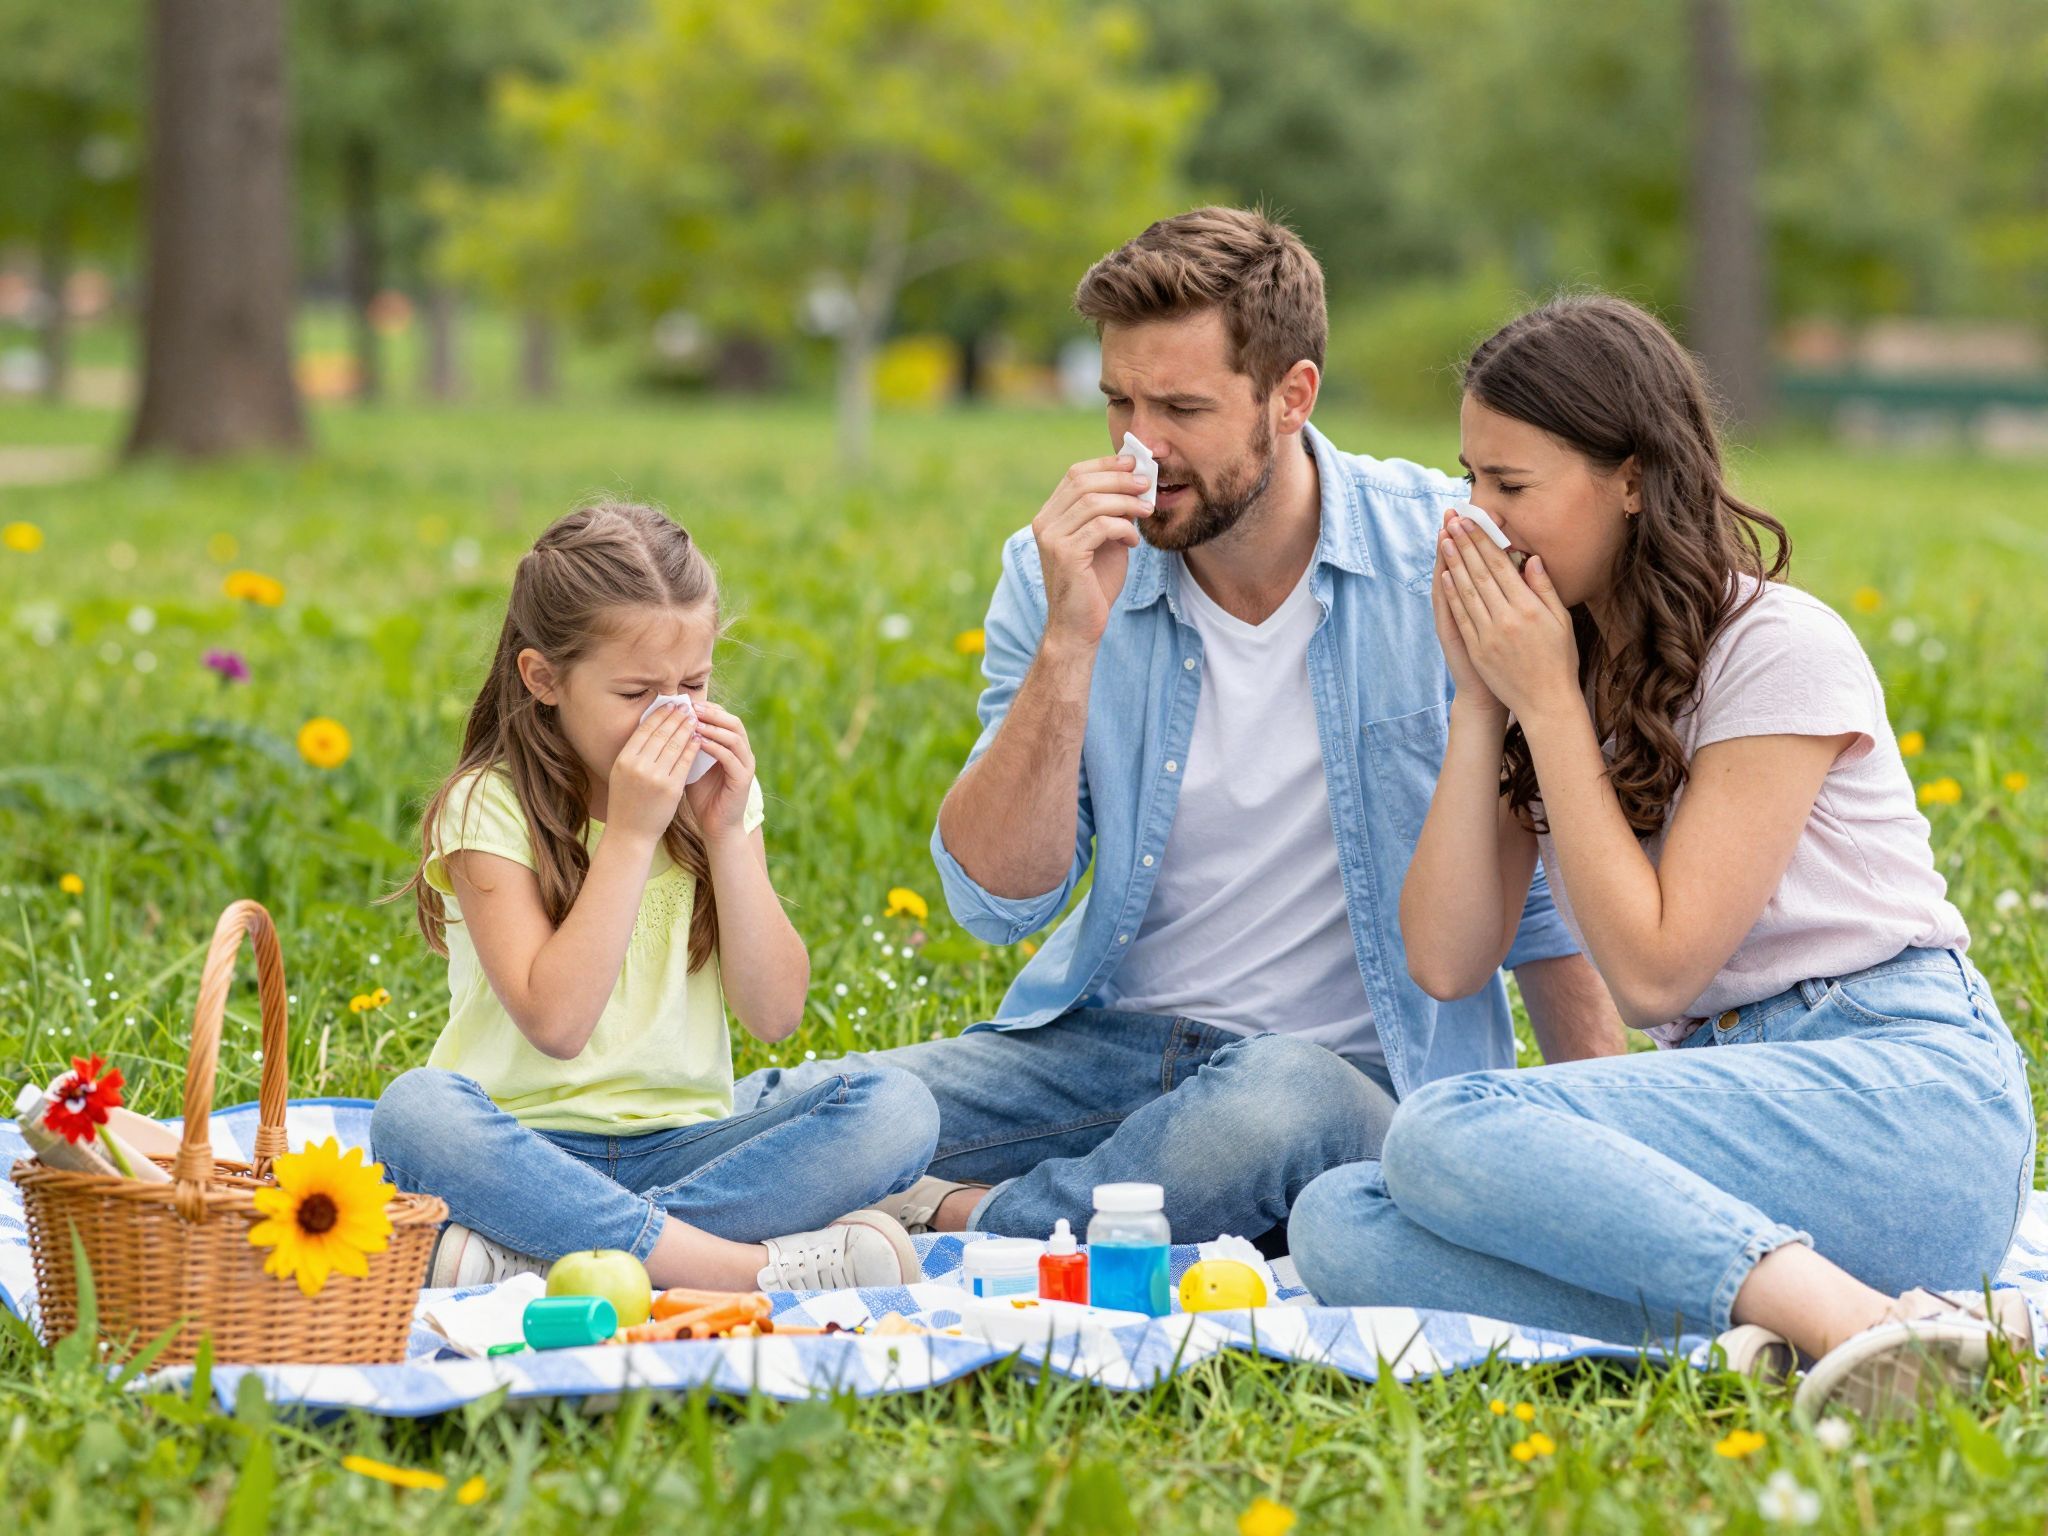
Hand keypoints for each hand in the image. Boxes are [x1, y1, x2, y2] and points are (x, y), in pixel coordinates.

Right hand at [606, 702, 698, 843]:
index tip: (670, 704)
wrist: (630, 834)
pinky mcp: (671, 788)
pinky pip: (685, 762)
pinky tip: (699, 739)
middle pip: (661, 733)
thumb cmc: (627, 802)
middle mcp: (637, 766)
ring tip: (695, 719)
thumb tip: (650, 728)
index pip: (644, 729)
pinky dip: (693, 748)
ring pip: (674, 745)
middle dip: (675, 717)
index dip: (659, 714)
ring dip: (686, 729)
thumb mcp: (622, 774)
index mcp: (623, 759)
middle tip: (686, 706)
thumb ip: (634, 753)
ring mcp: (654, 777)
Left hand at [683, 700, 757, 847]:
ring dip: (714, 727)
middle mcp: (743, 753)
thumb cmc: (702, 797)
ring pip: (735, 737)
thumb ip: (687, 746)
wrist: (715, 826)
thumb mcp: (692, 765)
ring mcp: (746, 765)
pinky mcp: (743, 779)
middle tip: (691, 707)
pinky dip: (715, 747)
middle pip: (733, 722)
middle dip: (712, 713)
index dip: (708, 709)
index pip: (724, 718)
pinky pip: (730, 757)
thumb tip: (666, 725)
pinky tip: (698, 742)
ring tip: (694, 722)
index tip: (686, 703)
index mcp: (732, 747)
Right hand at [1032, 455, 1153, 650]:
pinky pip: (1101, 527)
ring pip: (1093, 502)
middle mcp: (1045, 523)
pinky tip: (1134, 542)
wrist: (1078, 626)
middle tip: (1147, 483)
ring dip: (1127, 502)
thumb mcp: (1104, 541)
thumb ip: (1111, 513)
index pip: (1075, 474)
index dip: (1106, 464)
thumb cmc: (1093, 584)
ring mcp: (1052, 538)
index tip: (1134, 463)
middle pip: (1084, 482)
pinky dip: (1124, 529)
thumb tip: (1134, 483)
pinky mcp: (1066, 555)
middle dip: (1120, 478)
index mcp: (1050, 516)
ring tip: (1147, 510)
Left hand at [1436, 514, 1580, 720]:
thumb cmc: (1559, 660)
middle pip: (1480, 573)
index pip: (1501, 566)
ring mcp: (1489, 635)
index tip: (1472, 522)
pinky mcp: (1478, 649)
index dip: (1484, 541)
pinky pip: (1462, 616)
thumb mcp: (1561, 621)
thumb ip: (1544, 589)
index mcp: (1529, 608)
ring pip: (1467, 591)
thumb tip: (1532, 559)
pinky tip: (1445, 576)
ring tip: (1445, 541)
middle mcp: (1507, 618)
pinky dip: (1452, 594)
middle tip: (1452, 522)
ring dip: (1454, 564)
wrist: (1545, 702)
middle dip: (1466, 544)